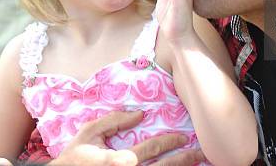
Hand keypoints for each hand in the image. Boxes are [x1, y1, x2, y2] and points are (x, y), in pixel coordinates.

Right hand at [49, 111, 204, 165]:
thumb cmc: (75, 157)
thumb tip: (139, 114)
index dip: (168, 141)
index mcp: (118, 161)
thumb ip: (114, 121)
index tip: (182, 137)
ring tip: (196, 162)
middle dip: (184, 160)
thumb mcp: (89, 133)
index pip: (151, 149)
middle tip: (199, 152)